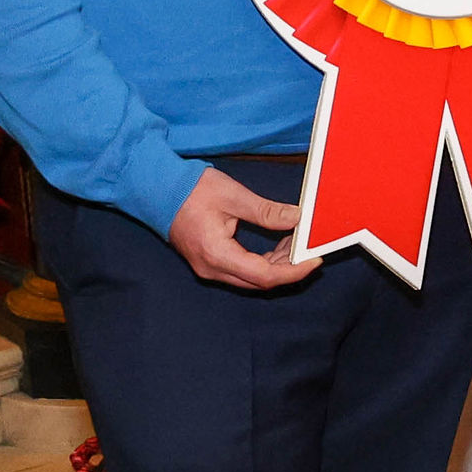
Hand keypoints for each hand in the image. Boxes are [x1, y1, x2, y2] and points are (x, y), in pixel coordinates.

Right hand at [167, 166, 321, 290]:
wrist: (156, 189)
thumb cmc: (188, 190)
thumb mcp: (233, 196)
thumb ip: (266, 212)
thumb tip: (296, 218)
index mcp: (217, 254)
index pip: (264, 275)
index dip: (294, 271)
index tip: (314, 260)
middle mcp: (212, 268)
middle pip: (260, 281)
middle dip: (289, 268)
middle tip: (309, 248)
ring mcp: (209, 267)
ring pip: (252, 278)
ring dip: (277, 265)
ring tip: (296, 243)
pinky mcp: (210, 262)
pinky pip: (242, 270)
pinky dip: (263, 262)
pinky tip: (278, 245)